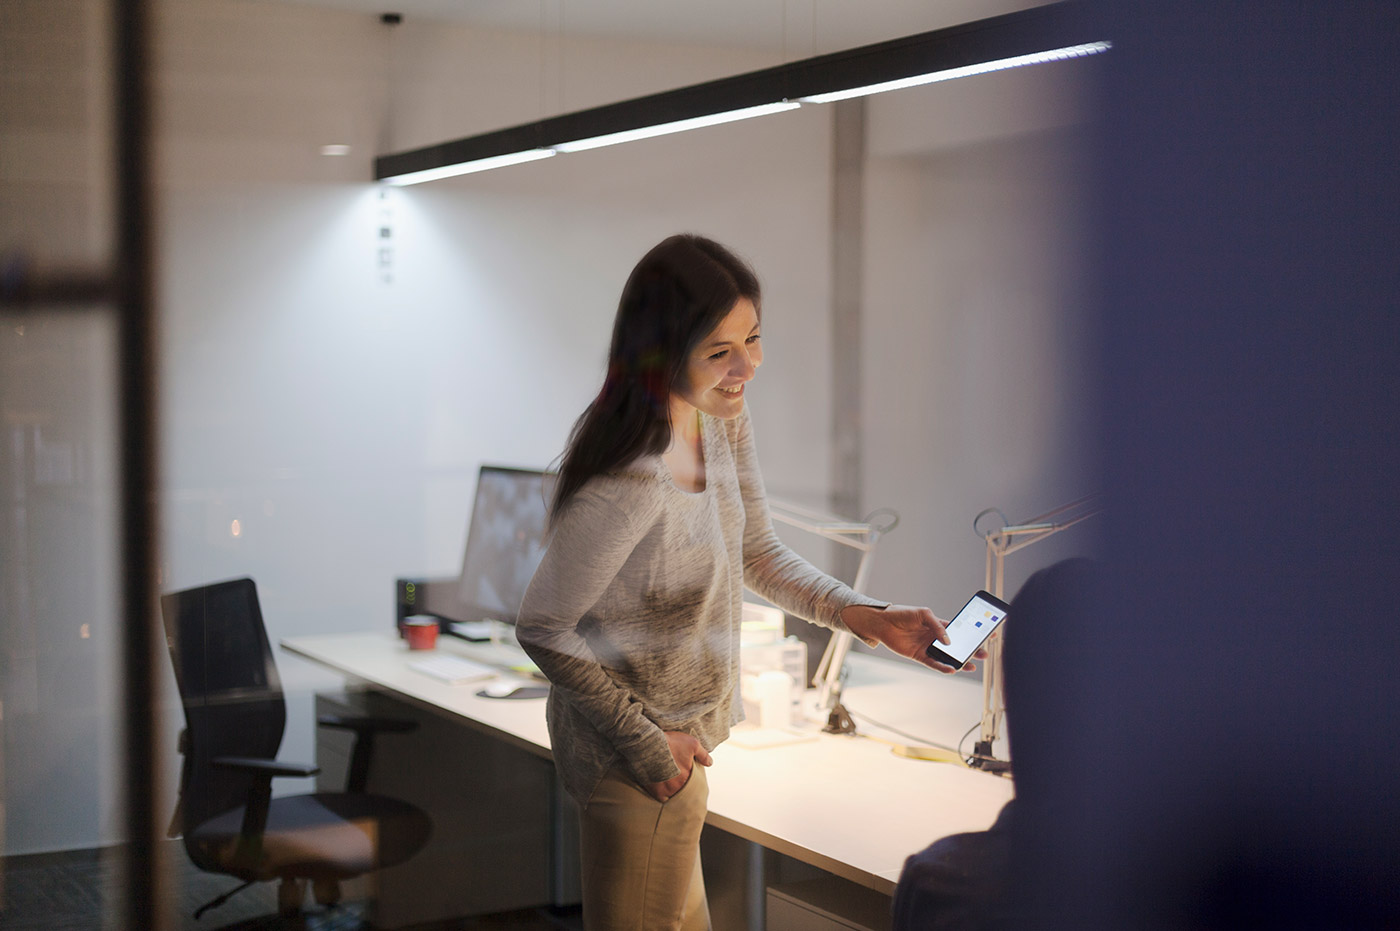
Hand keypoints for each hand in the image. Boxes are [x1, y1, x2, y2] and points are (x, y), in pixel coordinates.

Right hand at [645, 731, 712, 801]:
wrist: (648, 745)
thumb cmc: (671, 743)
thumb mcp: (692, 744)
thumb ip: (703, 754)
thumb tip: (710, 763)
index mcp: (689, 776)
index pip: (693, 782)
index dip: (690, 777)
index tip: (685, 772)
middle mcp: (679, 786)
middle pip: (683, 789)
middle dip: (681, 784)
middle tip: (677, 777)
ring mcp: (667, 790)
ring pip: (674, 794)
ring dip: (673, 789)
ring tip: (669, 782)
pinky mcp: (656, 792)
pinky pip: (662, 798)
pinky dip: (663, 794)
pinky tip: (661, 787)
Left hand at [841, 603, 987, 673]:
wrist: (883, 622)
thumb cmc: (903, 613)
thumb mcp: (923, 614)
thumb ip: (937, 626)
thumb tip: (949, 641)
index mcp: (939, 625)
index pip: (960, 630)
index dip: (973, 633)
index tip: (988, 635)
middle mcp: (935, 638)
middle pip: (957, 646)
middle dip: (971, 650)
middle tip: (984, 654)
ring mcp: (928, 647)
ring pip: (947, 657)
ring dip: (959, 662)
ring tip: (971, 666)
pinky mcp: (919, 656)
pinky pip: (933, 663)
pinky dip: (942, 667)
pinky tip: (952, 669)